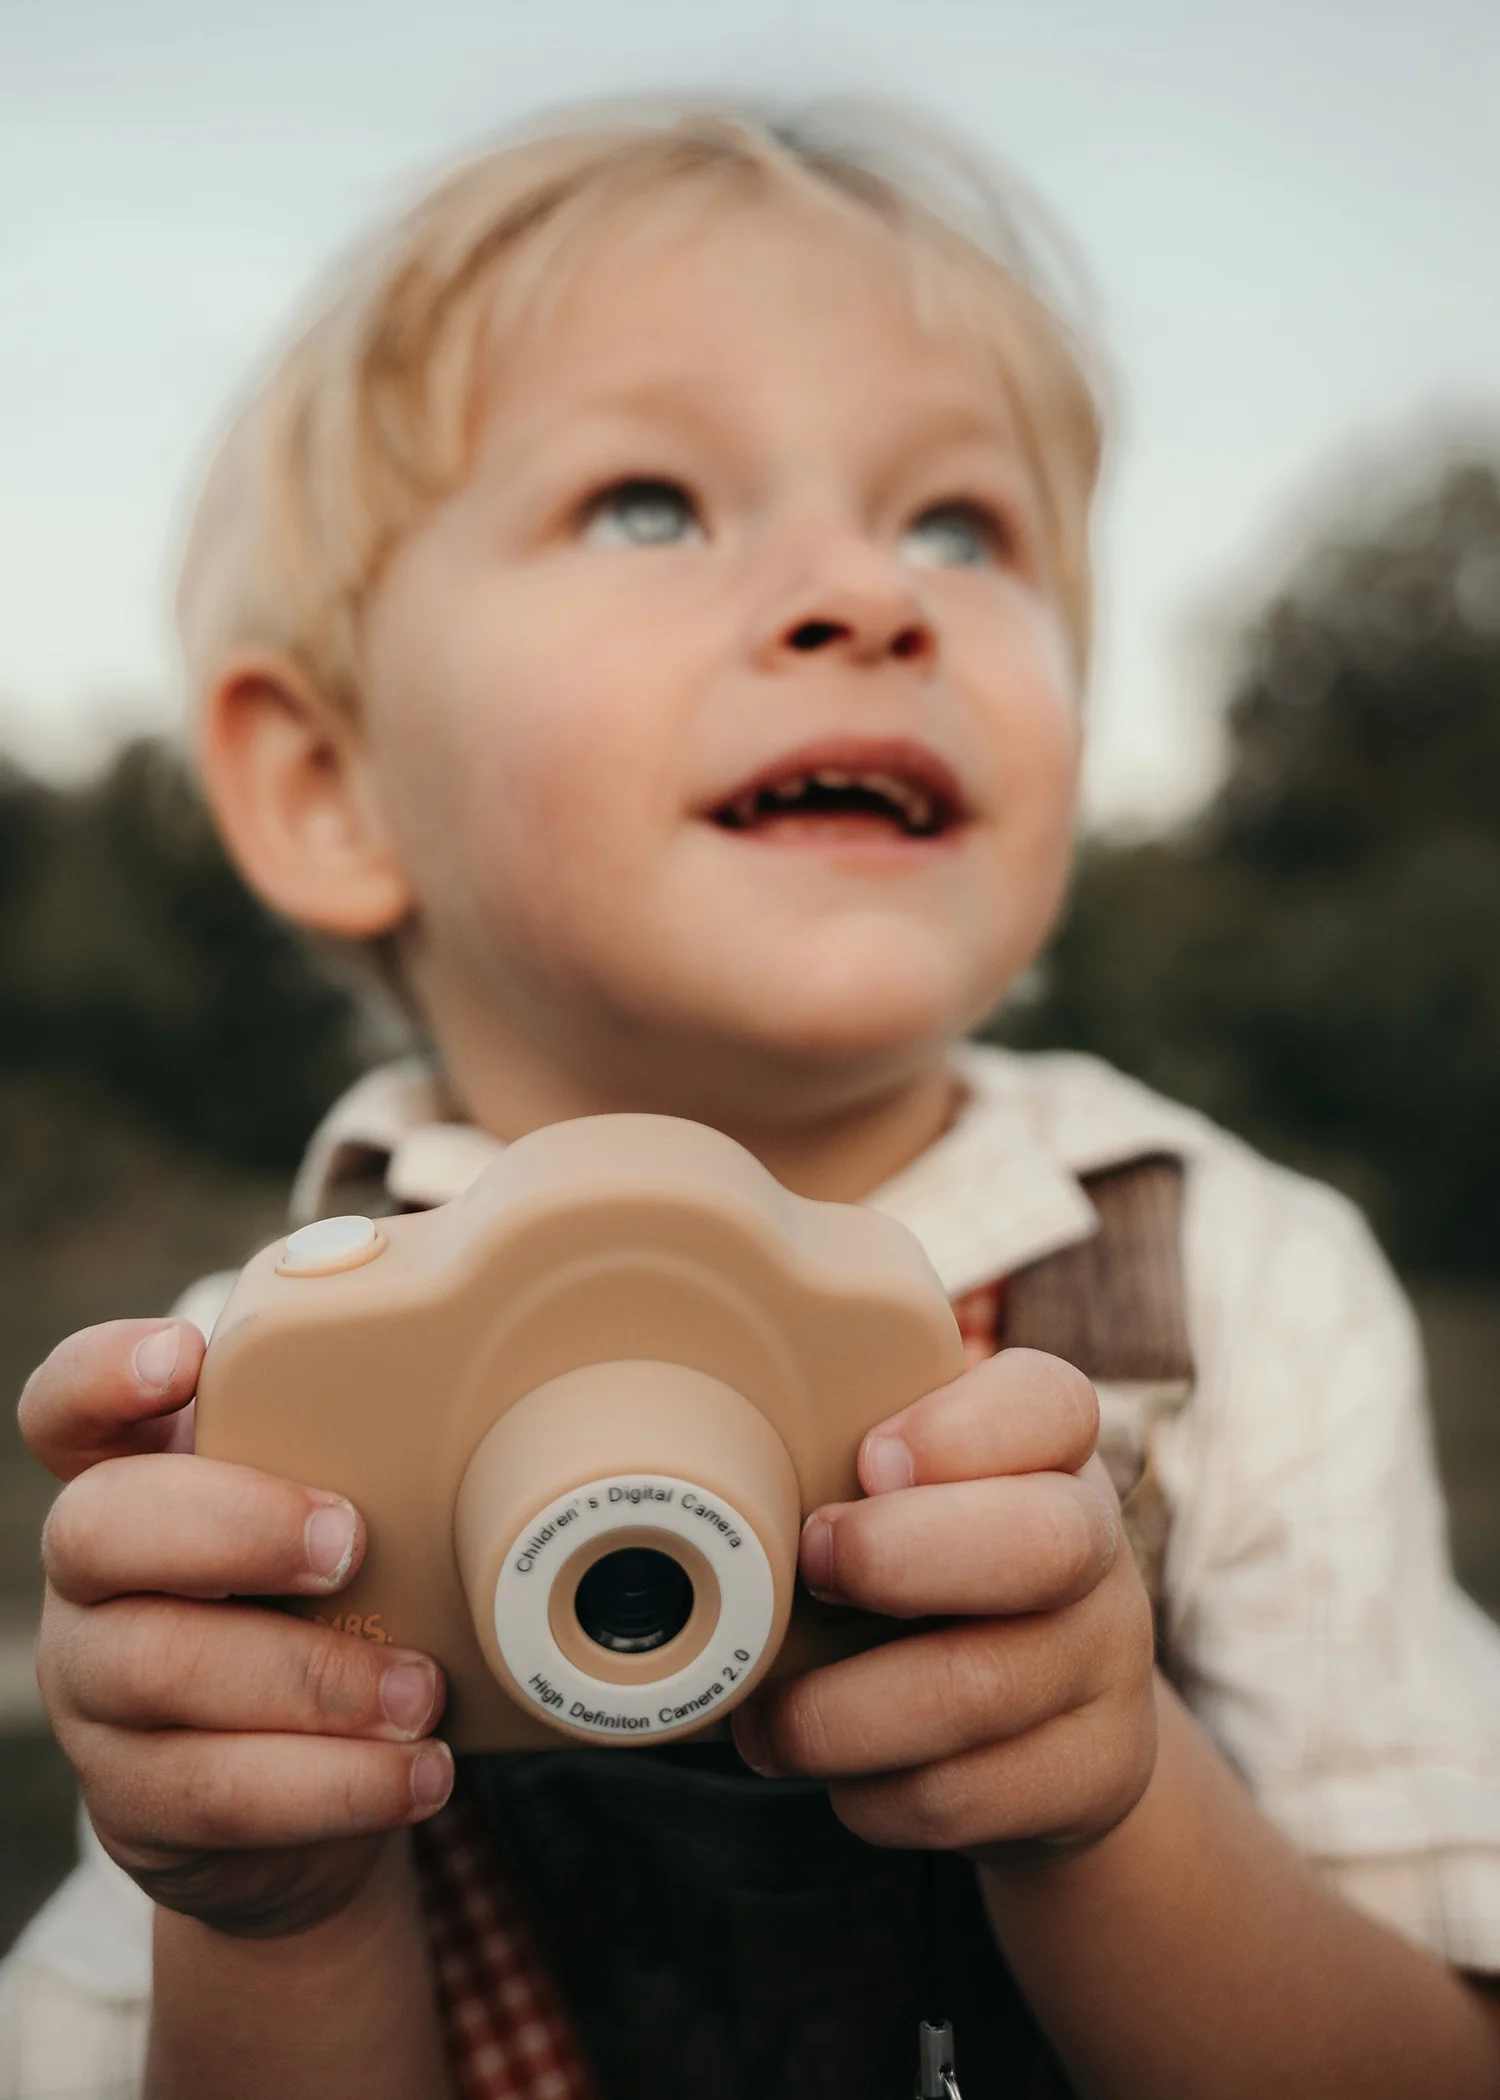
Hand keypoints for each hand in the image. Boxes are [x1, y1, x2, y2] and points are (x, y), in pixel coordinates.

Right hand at [20, 1318, 454, 1936]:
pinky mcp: (136, 1801)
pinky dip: (334, 1784)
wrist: (311, 1792)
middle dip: (233, 1525)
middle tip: (350, 1543)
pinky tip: (417, 1772)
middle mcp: (95, 1579)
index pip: (68, 1408)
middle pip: (97, 1527)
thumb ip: (361, 1456)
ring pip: (160, 1669)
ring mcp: (98, 1692)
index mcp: (138, 1480)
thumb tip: (491, 1399)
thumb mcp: (335, 1519)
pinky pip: (216, 1792)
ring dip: (311, 1679)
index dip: (104, 1375)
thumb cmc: (329, 1611)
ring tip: (422, 1691)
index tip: (184, 1356)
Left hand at [730, 1347, 1156, 1861]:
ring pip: (976, 1692)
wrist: (1046, 1722)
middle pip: (1043, 1544)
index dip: (957, 1432)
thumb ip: (837, 1449)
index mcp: (1048, 1451)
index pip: (1049, 1403)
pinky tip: (843, 1771)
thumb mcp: (905, 1495)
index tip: (866, 1461)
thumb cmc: (930, 1572)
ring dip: (836, 1713)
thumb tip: (687, 1434)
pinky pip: (962, 1795)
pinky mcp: (1094, 1773)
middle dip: (895, 1559)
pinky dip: (870, 1793)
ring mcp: (1107, 1664)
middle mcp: (1096, 1546)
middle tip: (808, 1571)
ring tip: (766, 1716)